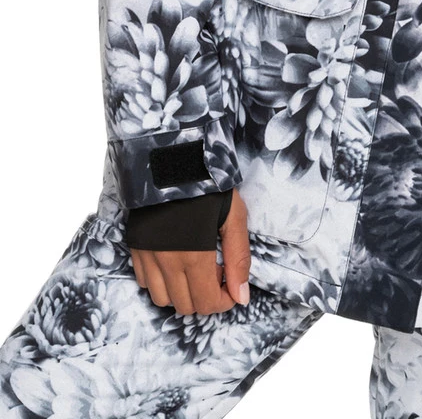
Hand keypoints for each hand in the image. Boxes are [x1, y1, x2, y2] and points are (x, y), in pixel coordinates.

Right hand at [130, 187, 251, 314]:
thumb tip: (242, 297)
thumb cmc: (207, 186)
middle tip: (215, 271)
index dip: (224, 301)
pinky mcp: (135, 247)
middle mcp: (167, 263)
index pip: (207, 303)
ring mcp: (148, 256)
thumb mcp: (234, 216)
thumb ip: (239, 257)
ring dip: (181, 292)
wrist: (171, 159)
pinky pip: (144, 282)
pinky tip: (174, 261)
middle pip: (185, 306)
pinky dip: (160, 282)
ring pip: (162, 299)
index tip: (230, 284)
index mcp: (195, 256)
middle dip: (205, 296)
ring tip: (194, 267)